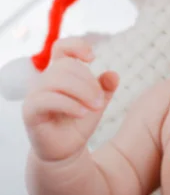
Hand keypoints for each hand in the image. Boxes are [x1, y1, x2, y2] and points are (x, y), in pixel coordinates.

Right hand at [22, 37, 118, 162]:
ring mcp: (35, 95)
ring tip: (96, 107)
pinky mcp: (31, 111)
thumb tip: (113, 74)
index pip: (61, 47)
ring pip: (58, 80)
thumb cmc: (79, 121)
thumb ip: (105, 87)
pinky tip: (83, 113)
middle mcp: (44, 80)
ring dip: (83, 92)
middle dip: (89, 83)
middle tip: (100, 101)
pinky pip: (48, 99)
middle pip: (67, 66)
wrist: (67, 149)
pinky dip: (70, 105)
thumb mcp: (97, 101)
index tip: (92, 58)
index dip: (76, 46)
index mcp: (59, 72)